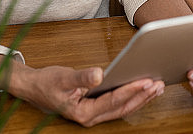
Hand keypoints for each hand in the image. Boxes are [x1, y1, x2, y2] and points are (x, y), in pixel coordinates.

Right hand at [0, 59, 162, 126]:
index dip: (131, 90)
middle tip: (158, 84)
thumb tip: (99, 75)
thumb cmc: (46, 83)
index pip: (113, 101)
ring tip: (157, 86)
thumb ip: (81, 77)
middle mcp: (91, 117)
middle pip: (123, 108)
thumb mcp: (63, 77)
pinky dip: (132, 96)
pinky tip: (143, 87)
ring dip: (141, 97)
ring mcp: (94, 114)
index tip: (146, 81)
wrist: (34, 87)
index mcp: (83, 112)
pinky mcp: (96, 107)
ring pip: (123, 108)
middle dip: (142, 96)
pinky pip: (118, 104)